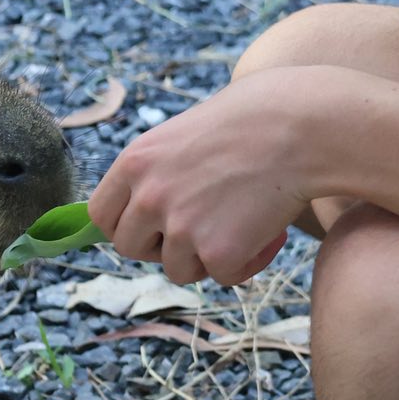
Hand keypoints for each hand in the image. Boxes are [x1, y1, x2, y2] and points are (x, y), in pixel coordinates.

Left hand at [89, 73, 320, 286]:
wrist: (299, 127)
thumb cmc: (250, 123)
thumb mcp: (181, 136)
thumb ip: (155, 174)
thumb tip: (143, 216)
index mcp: (134, 162)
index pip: (100, 215)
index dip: (123, 226)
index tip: (147, 228)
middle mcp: (148, 196)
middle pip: (130, 248)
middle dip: (161, 246)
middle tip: (199, 228)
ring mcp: (180, 227)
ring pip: (178, 269)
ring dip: (206, 256)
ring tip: (240, 222)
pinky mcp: (217, 252)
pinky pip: (222, 276)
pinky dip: (245, 263)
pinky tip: (267, 233)